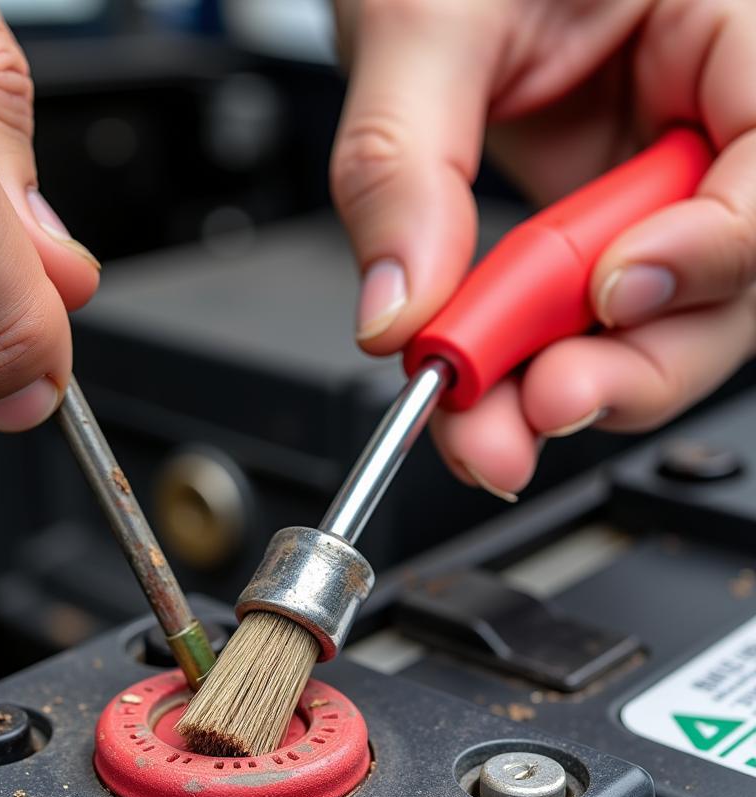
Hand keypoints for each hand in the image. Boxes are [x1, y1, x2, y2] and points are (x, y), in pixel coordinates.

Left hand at [332, 0, 755, 498]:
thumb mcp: (421, 23)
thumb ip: (405, 163)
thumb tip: (400, 309)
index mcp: (725, 18)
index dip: (714, 249)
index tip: (611, 294)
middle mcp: (707, 113)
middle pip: (730, 280)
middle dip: (632, 362)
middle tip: (540, 406)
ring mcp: (651, 181)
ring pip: (657, 320)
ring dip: (571, 385)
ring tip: (484, 428)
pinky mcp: (596, 227)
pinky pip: (581, 317)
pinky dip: (528, 362)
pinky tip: (478, 392)